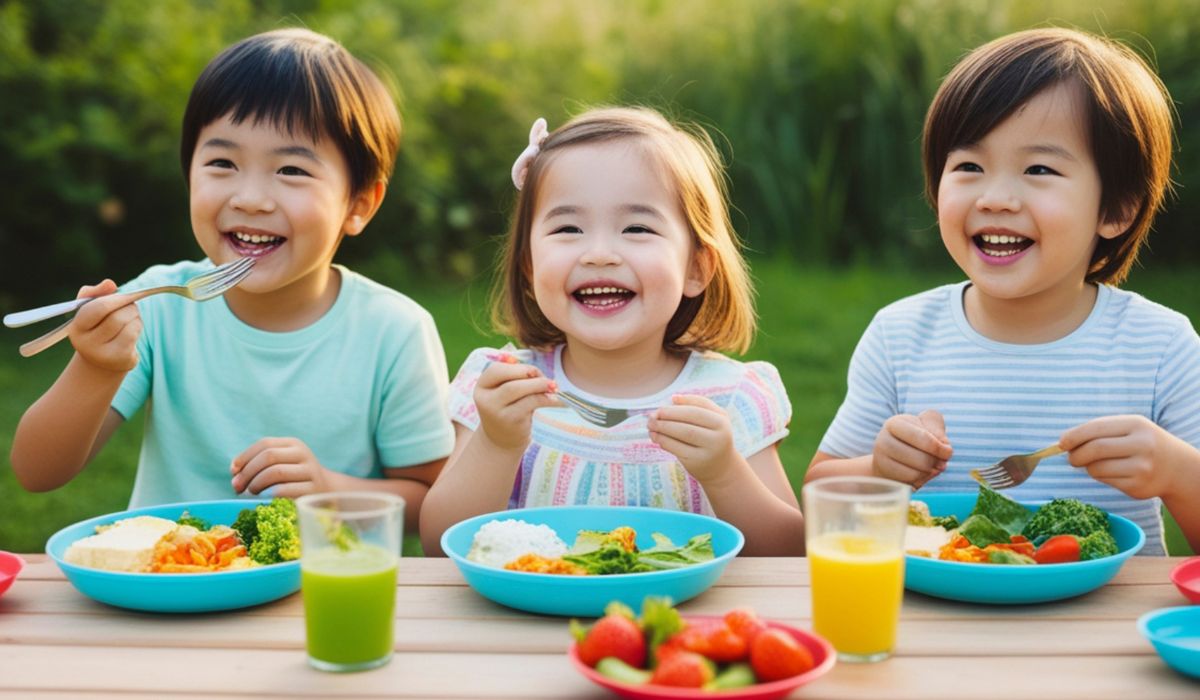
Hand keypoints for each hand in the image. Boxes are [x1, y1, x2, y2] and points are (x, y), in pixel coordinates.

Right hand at [69, 280, 141, 372]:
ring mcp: (104, 354)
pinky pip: (135, 334)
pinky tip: (132, 329)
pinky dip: (138, 326)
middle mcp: (86, 344)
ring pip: (129, 325)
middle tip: (130, 305)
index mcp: (76, 328)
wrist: (101, 359)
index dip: (116, 299)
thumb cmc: (96, 326)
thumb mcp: (90, 308)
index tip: (126, 295)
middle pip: (117, 317)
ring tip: (129, 317)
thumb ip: (96, 293)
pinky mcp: (121, 359)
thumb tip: (109, 283)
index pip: (98, 308)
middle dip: (128, 307)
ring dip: (135, 316)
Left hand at [230, 437, 332, 497]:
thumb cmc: (294, 479)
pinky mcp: (312, 490)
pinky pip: (284, 490)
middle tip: (237, 487)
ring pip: (276, 472)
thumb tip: (234, 471)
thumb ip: (258, 464)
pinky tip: (264, 499)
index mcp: (294, 444)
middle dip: (248, 472)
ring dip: (256, 483)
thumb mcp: (281, 464)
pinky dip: (268, 495)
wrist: (327, 492)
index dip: (245, 456)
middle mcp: (303, 454)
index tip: (233, 471)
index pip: (265, 444)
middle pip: (269, 456)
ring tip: (251, 492)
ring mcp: (310, 472)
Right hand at [474, 354, 556, 450]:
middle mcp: (485, 399)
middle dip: (532, 374)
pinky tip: (556, 400)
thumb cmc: (508, 408)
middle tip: (548, 379)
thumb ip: (517, 377)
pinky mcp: (511, 420)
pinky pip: (531, 403)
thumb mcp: (506, 391)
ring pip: (519, 390)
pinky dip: (546, 399)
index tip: (534, 372)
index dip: (517, 367)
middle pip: (509, 380)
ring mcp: (496, 412)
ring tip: (554, 387)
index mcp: (482, 386)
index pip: (496, 369)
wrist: (502, 440)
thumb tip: (535, 371)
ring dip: (540, 385)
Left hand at [648, 394, 738, 483]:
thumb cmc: (712, 436)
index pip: (696, 410)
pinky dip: (663, 440)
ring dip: (662, 428)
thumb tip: (674, 398)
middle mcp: (718, 437)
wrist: (721, 467)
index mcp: (721, 422)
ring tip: (650, 425)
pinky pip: (677, 448)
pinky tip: (655, 436)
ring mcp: (708, 451)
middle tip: (652, 416)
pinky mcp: (697, 462)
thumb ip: (697, 404)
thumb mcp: (713, 418)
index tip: (660, 408)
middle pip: (688, 422)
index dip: (676, 408)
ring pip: (682, 434)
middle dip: (667, 417)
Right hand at [872, 409, 951, 487]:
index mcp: (894, 424)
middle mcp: (883, 441)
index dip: (940, 448)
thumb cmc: (914, 437)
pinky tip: (919, 474)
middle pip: (921, 459)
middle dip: (935, 462)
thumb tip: (942, 446)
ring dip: (929, 472)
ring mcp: (881, 461)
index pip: (924, 438)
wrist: (891, 454)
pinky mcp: (884, 479)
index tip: (947, 452)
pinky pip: (909, 485)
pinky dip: (919, 481)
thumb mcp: (926, 424)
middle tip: (939, 462)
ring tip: (929, 467)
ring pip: (915, 474)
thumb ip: (936, 427)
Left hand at [1060, 415, 1190, 499]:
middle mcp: (1142, 445)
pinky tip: (1113, 472)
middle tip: (1072, 458)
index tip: (1061, 443)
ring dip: (1088, 467)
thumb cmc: (1140, 443)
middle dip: (1076, 455)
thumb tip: (1062, 442)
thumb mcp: (1126, 428)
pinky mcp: (1137, 487)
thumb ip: (1097, 431)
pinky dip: (1100, 476)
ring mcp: (1142, 468)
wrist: (1175, 467)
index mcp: (1136, 424)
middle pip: (1095, 449)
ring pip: (1096, 468)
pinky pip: (1105, 481)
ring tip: (1096, 464)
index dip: (1074, 436)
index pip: (1096, 428)